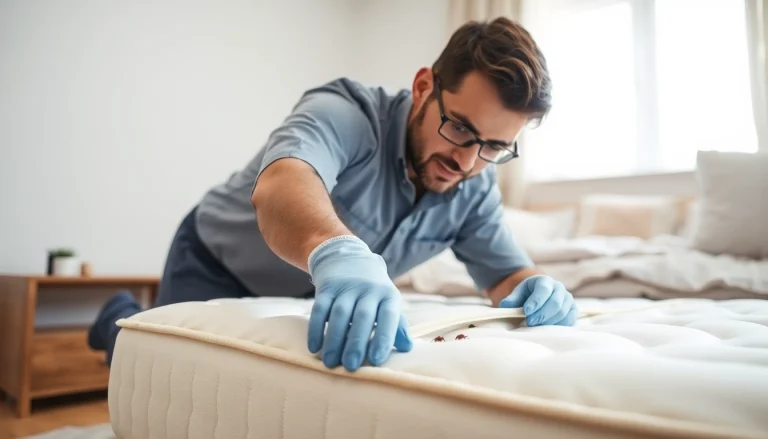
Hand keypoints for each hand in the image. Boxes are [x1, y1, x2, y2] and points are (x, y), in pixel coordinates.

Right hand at [307, 236, 412, 370]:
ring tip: (330, 362)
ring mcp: (346, 286)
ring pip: (339, 314)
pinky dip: (316, 329)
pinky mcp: (327, 287)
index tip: (376, 360)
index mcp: (388, 295)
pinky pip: (319, 308)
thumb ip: (397, 325)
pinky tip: (314, 347)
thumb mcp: (388, 302)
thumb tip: (407, 348)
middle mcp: (368, 289)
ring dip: (334, 340)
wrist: (348, 257)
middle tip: (350, 366)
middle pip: (362, 317)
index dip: (383, 338)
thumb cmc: (373, 291)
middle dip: (356, 343)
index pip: (388, 316)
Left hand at [499, 275, 577, 325]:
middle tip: (530, 322)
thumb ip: (511, 299)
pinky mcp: (572, 310)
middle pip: (555, 303)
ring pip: (562, 312)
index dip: (536, 301)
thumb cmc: (527, 296)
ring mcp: (567, 299)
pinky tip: (547, 327)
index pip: (543, 290)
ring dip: (549, 321)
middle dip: (542, 314)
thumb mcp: (517, 294)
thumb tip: (505, 306)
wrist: (538, 296)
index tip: (527, 312)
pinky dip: (558, 325)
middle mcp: (559, 288)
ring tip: (536, 326)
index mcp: (544, 281)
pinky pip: (569, 319)